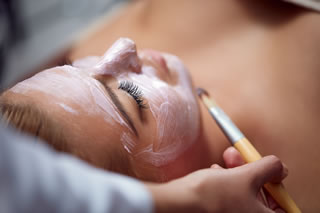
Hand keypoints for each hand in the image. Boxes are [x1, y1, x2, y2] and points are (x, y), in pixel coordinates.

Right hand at [147, 153, 286, 212]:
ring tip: (227, 158)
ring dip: (237, 173)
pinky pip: (229, 197)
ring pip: (243, 194)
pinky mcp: (218, 212)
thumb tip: (279, 167)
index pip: (282, 210)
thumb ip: (269, 169)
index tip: (272, 177)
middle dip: (253, 173)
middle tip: (246, 158)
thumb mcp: (247, 176)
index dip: (278, 191)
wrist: (179, 202)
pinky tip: (216, 170)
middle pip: (261, 198)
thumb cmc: (212, 195)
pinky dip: (225, 182)